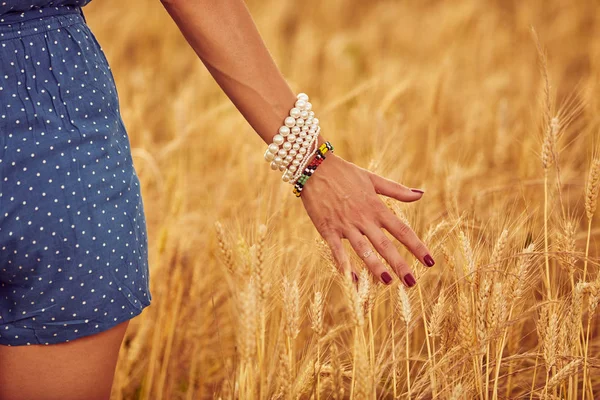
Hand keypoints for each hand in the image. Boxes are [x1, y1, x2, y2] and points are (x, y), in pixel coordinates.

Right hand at [300, 152, 434, 286]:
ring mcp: (345, 225)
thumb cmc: (345, 173)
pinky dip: (345, 266)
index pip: (402, 230)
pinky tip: (353, 281)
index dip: (417, 246)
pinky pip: (337, 251)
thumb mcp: (373, 179)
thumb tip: (421, 193)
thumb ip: (397, 190)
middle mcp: (363, 218)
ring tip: (387, 282)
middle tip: (412, 283)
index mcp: (376, 207)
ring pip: (363, 249)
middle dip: (399, 264)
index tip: (430, 262)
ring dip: (375, 267)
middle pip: (385, 244)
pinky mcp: (327, 229)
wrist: (314, 167)